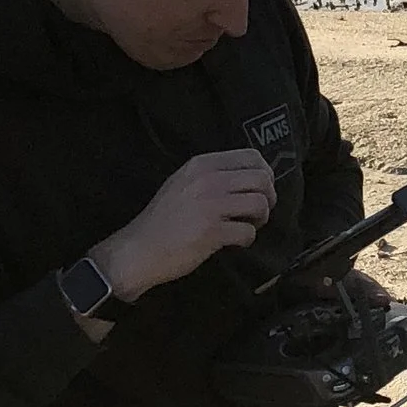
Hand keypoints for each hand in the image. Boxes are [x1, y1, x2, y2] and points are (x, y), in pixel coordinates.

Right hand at [91, 149, 277, 303]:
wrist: (138, 250)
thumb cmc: (162, 220)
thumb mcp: (183, 183)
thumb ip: (212, 175)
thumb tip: (250, 178)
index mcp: (201, 164)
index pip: (252, 156)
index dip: (264, 174)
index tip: (259, 189)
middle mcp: (207, 180)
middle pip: (262, 179)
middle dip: (268, 197)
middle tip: (257, 212)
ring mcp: (210, 205)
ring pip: (260, 204)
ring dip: (260, 219)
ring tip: (247, 226)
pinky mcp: (212, 232)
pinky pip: (248, 232)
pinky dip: (247, 240)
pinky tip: (234, 242)